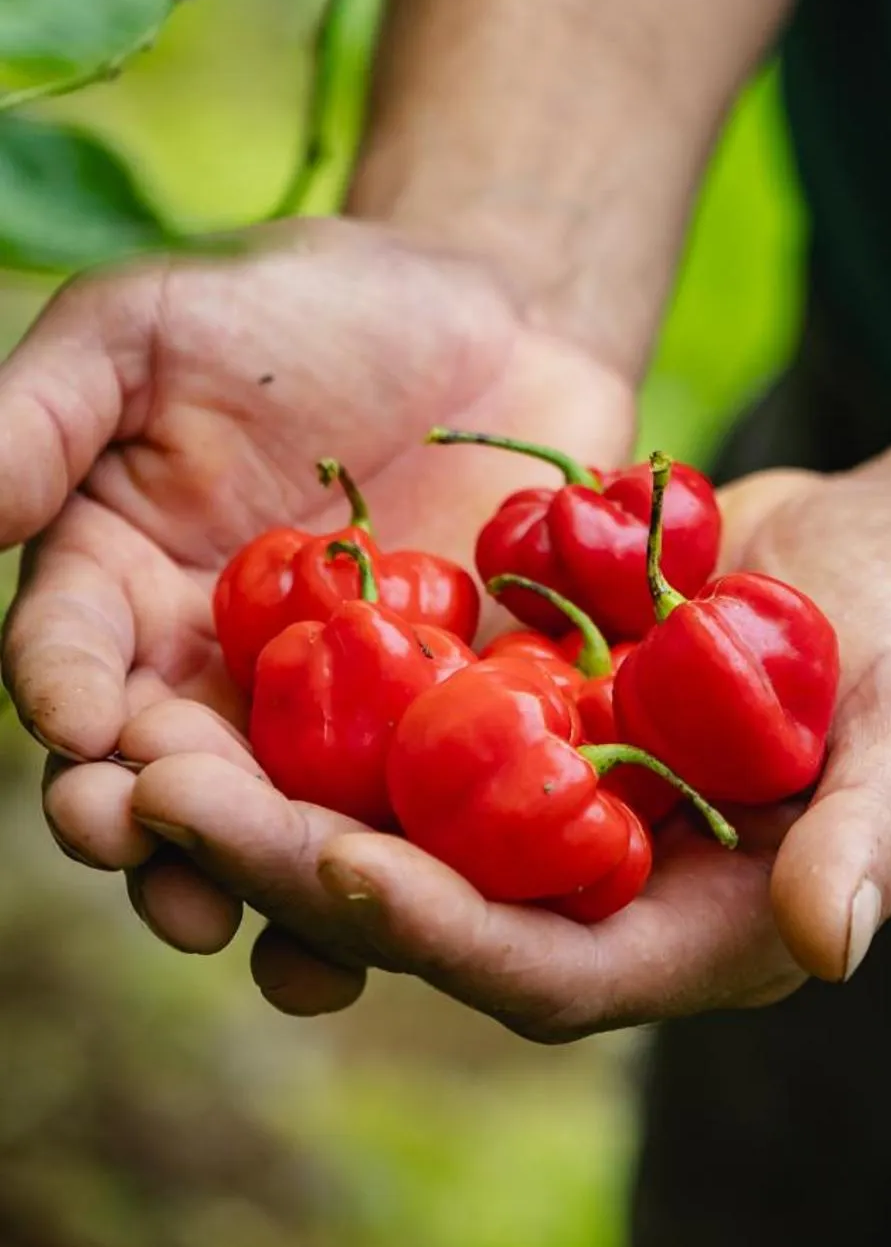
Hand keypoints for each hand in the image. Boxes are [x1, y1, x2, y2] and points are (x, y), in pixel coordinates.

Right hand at [0, 216, 633, 1009]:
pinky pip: (415, 818)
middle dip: (151, 828)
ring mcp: (321, 716)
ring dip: (271, 888)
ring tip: (279, 939)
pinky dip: (420, 871)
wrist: (489, 313)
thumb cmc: (300, 306)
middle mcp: (201, 675)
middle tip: (158, 859)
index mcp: (116, 587)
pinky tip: (432, 912)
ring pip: (275, 829)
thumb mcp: (151, 325)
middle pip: (157, 779)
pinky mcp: (433, 730)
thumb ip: (41, 413)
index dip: (63, 694)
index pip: (65, 659)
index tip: (79, 724)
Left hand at [102, 451, 890, 1037]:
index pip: (553, 968)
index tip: (348, 873)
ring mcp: (553, 805)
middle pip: (434, 904)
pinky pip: (411, 723)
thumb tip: (829, 945)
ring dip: (276, 787)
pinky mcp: (525, 720)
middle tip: (169, 802)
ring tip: (152, 739)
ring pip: (394, 818)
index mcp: (694, 936)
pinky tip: (236, 641)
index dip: (452, 934)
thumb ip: (879, 839)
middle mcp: (602, 892)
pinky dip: (329, 696)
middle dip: (301, 865)